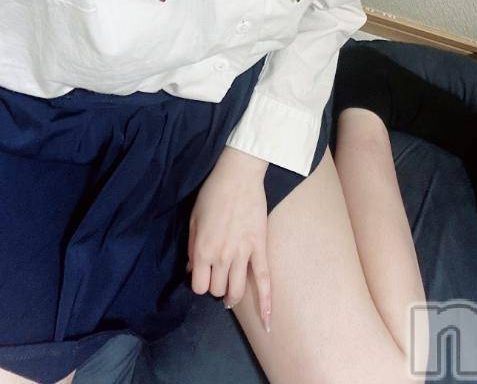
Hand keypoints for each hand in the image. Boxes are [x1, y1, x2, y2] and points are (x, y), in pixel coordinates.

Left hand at [185, 146, 271, 332]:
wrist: (238, 176)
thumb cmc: (212, 194)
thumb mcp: (193, 219)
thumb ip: (191, 247)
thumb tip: (191, 269)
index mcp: (202, 250)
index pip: (199, 285)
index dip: (199, 283)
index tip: (201, 275)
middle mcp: (221, 256)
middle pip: (218, 289)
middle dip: (216, 286)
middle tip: (217, 277)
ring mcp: (242, 254)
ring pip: (237, 290)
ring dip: (233, 296)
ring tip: (231, 295)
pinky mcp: (259, 247)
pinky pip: (264, 279)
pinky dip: (266, 301)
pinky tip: (267, 319)